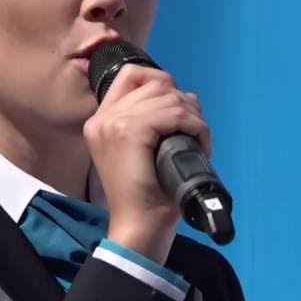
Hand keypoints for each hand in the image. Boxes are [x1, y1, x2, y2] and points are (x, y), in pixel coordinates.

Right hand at [83, 65, 210, 264]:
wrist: (139, 226)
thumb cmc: (147, 195)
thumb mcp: (146, 151)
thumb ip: (154, 122)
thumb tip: (187, 97)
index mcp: (101, 121)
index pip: (132, 75)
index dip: (162, 83)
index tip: (179, 111)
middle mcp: (102, 118)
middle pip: (155, 83)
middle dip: (184, 103)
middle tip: (194, 132)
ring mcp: (113, 123)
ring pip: (168, 96)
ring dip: (193, 117)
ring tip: (198, 142)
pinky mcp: (129, 131)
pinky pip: (174, 113)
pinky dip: (195, 126)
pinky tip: (199, 145)